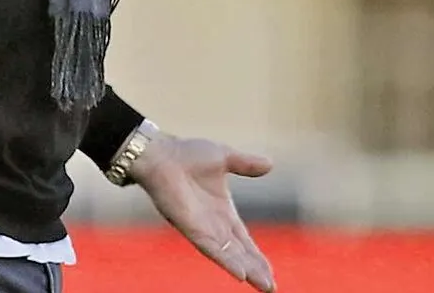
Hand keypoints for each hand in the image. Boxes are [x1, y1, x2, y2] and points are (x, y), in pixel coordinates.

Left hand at [130, 129, 275, 291]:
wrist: (161, 154)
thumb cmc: (186, 154)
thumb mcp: (224, 157)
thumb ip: (246, 164)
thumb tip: (270, 164)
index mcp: (223, 212)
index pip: (244, 241)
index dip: (257, 257)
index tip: (271, 273)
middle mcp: (214, 225)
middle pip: (240, 253)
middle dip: (256, 270)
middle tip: (272, 288)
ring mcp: (202, 228)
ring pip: (229, 256)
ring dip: (247, 270)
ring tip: (264, 285)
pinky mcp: (191, 228)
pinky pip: (211, 249)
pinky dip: (226, 261)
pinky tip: (240, 274)